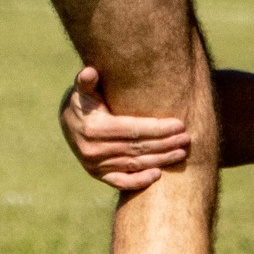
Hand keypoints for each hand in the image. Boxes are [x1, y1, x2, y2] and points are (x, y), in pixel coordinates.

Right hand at [59, 67, 190, 190]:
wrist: (67, 121)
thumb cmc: (83, 100)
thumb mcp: (82, 89)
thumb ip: (86, 81)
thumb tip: (90, 71)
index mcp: (94, 128)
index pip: (134, 129)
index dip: (158, 128)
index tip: (179, 124)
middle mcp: (94, 150)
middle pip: (138, 148)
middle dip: (165, 143)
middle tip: (186, 139)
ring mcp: (95, 165)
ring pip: (134, 164)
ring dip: (160, 160)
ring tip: (181, 153)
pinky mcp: (97, 174)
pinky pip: (121, 181)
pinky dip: (139, 180)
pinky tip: (158, 174)